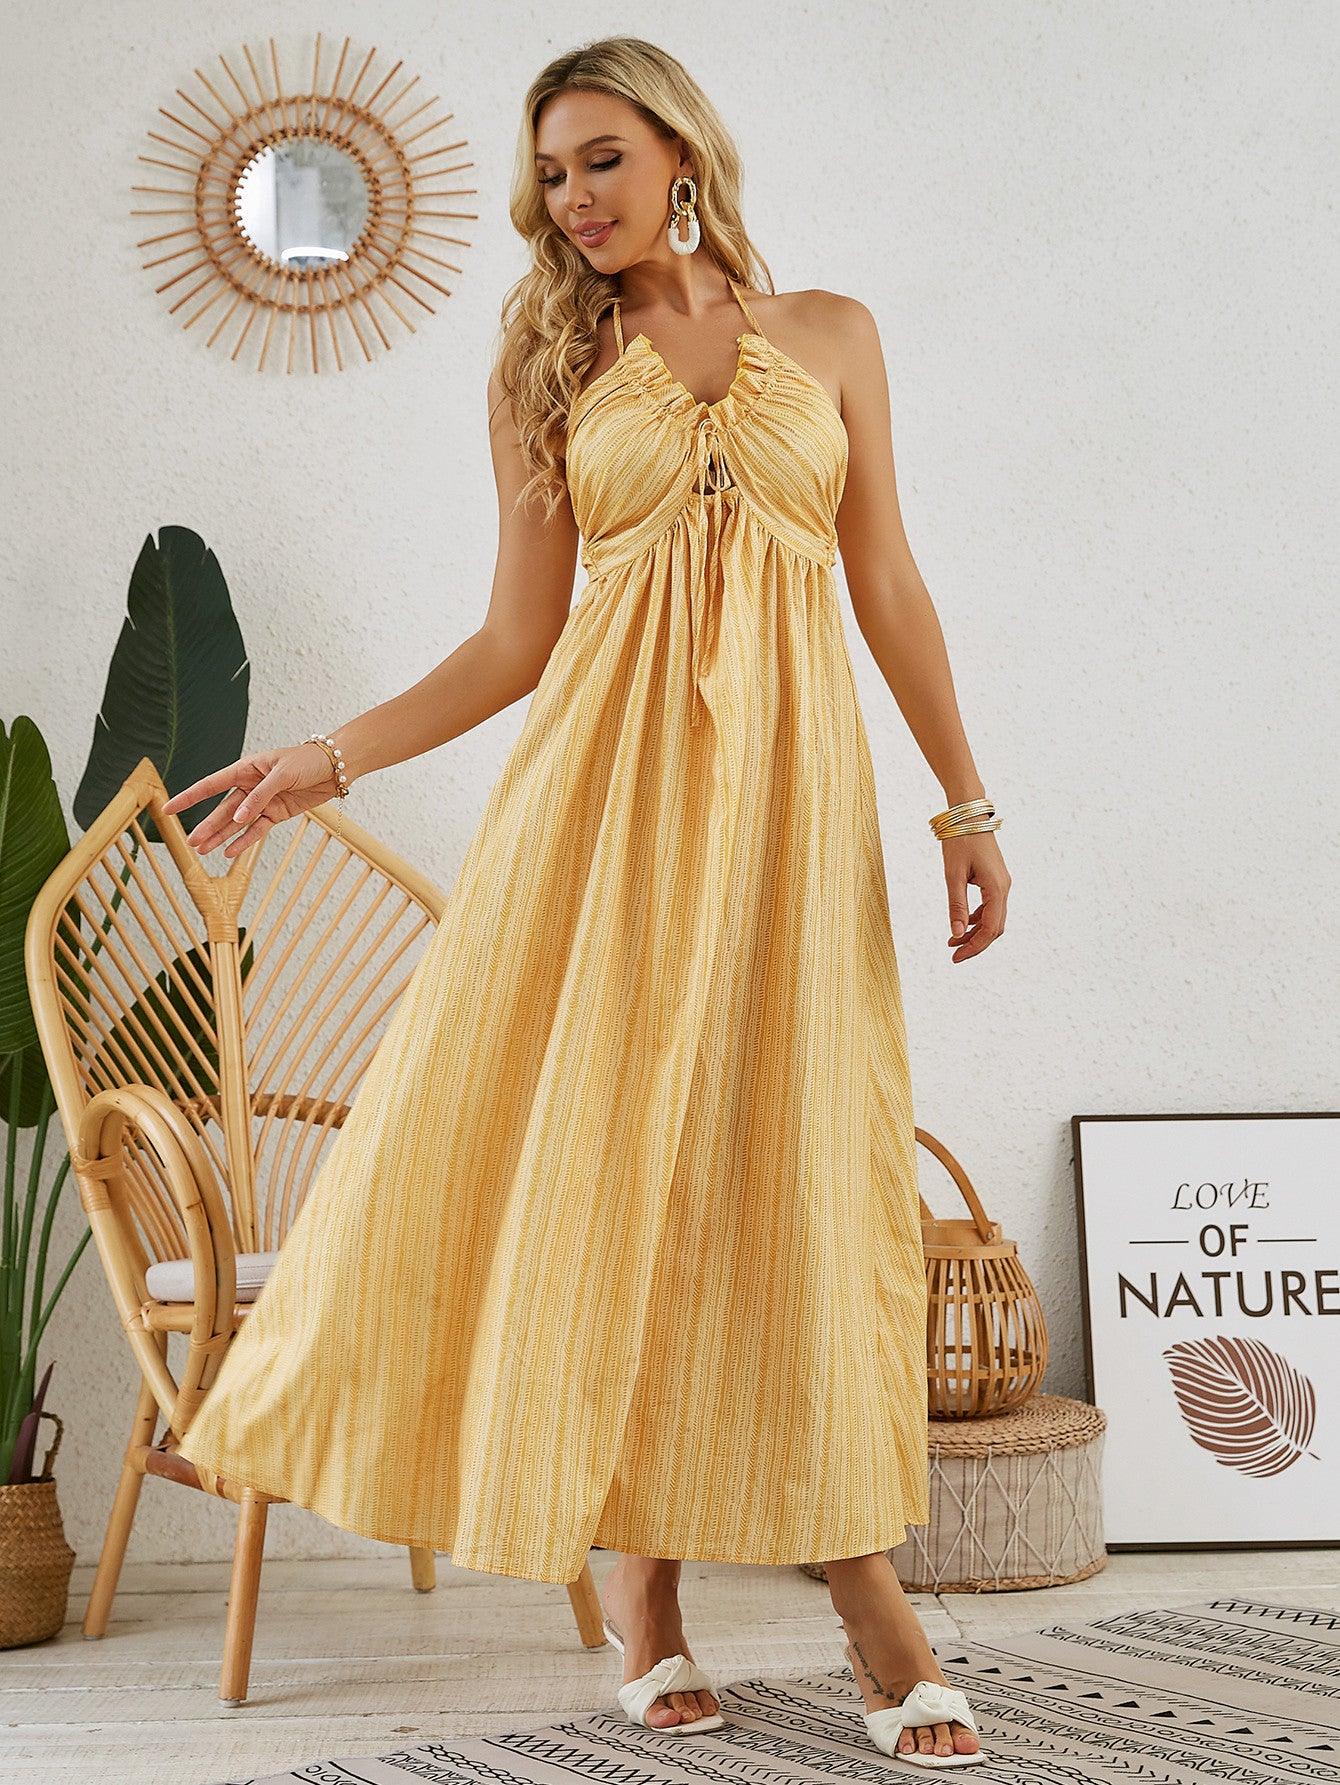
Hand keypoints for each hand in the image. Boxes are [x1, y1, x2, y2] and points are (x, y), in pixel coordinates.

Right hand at [162, 741, 344, 859]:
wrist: (336, 767)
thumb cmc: (307, 761)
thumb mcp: (282, 774)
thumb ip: (260, 796)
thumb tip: (239, 818)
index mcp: (246, 769)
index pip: (211, 785)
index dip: (189, 798)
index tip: (168, 809)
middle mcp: (250, 785)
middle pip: (223, 809)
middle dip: (207, 826)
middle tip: (190, 843)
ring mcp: (263, 801)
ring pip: (237, 823)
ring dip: (221, 837)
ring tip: (202, 850)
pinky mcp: (277, 813)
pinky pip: (257, 829)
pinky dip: (244, 841)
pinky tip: (229, 852)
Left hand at [941, 830, 1009, 961]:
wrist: (968, 815)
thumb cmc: (960, 841)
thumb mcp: (953, 875)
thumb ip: (956, 906)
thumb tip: (956, 934)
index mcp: (997, 889)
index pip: (989, 929)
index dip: (974, 947)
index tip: (955, 958)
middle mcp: (1004, 888)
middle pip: (994, 928)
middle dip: (975, 943)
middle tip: (953, 954)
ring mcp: (1001, 884)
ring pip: (993, 918)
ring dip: (975, 932)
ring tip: (953, 941)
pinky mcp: (995, 880)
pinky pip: (990, 907)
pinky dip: (977, 919)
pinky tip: (962, 924)